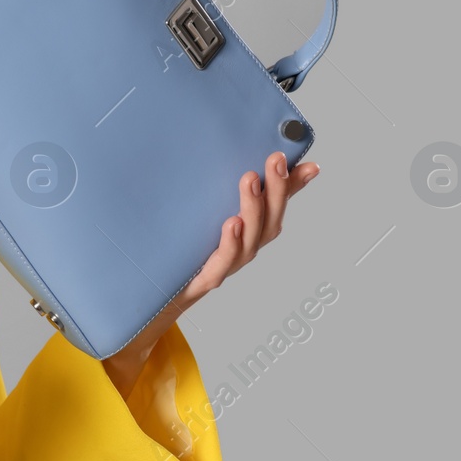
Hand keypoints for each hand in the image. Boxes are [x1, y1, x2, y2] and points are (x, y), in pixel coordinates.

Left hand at [101, 150, 319, 395]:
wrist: (150, 300)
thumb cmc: (179, 256)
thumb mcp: (198, 217)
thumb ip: (214, 197)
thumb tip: (234, 163)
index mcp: (246, 234)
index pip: (276, 207)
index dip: (294, 187)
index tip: (310, 165)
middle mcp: (241, 250)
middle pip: (269, 222)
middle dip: (277, 191)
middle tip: (275, 161)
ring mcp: (224, 266)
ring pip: (249, 241)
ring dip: (253, 209)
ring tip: (250, 181)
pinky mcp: (203, 279)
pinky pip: (221, 263)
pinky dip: (230, 244)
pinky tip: (231, 224)